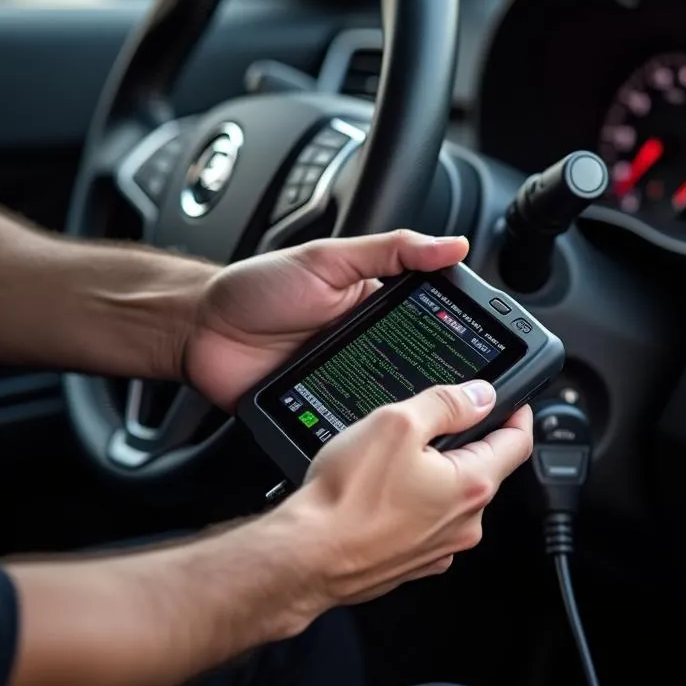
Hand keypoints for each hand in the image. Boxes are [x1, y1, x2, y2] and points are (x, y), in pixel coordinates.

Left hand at [182, 230, 468, 410]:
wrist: (198, 330)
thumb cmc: (257, 287)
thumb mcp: (329, 258)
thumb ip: (391, 250)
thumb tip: (453, 244)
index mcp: (378, 308)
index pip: (432, 325)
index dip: (460, 338)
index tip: (487, 349)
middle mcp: (368, 348)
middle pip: (418, 371)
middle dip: (439, 384)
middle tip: (463, 395)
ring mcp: (346, 383)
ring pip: (390, 405)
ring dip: (405, 413)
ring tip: (430, 424)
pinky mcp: (322, 412)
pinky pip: (352, 428)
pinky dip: (366, 435)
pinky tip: (380, 441)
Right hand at [276, 380, 533, 608]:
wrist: (305, 558)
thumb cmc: (346, 498)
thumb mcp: (397, 424)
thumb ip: (446, 404)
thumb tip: (480, 394)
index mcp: (471, 485)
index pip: (518, 443)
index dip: (518, 415)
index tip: (513, 402)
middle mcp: (464, 523)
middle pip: (485, 469)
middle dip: (467, 442)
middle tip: (435, 423)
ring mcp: (440, 547)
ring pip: (452, 496)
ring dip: (437, 474)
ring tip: (395, 459)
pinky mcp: (413, 561)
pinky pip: (426, 521)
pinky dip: (414, 502)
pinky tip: (382, 492)